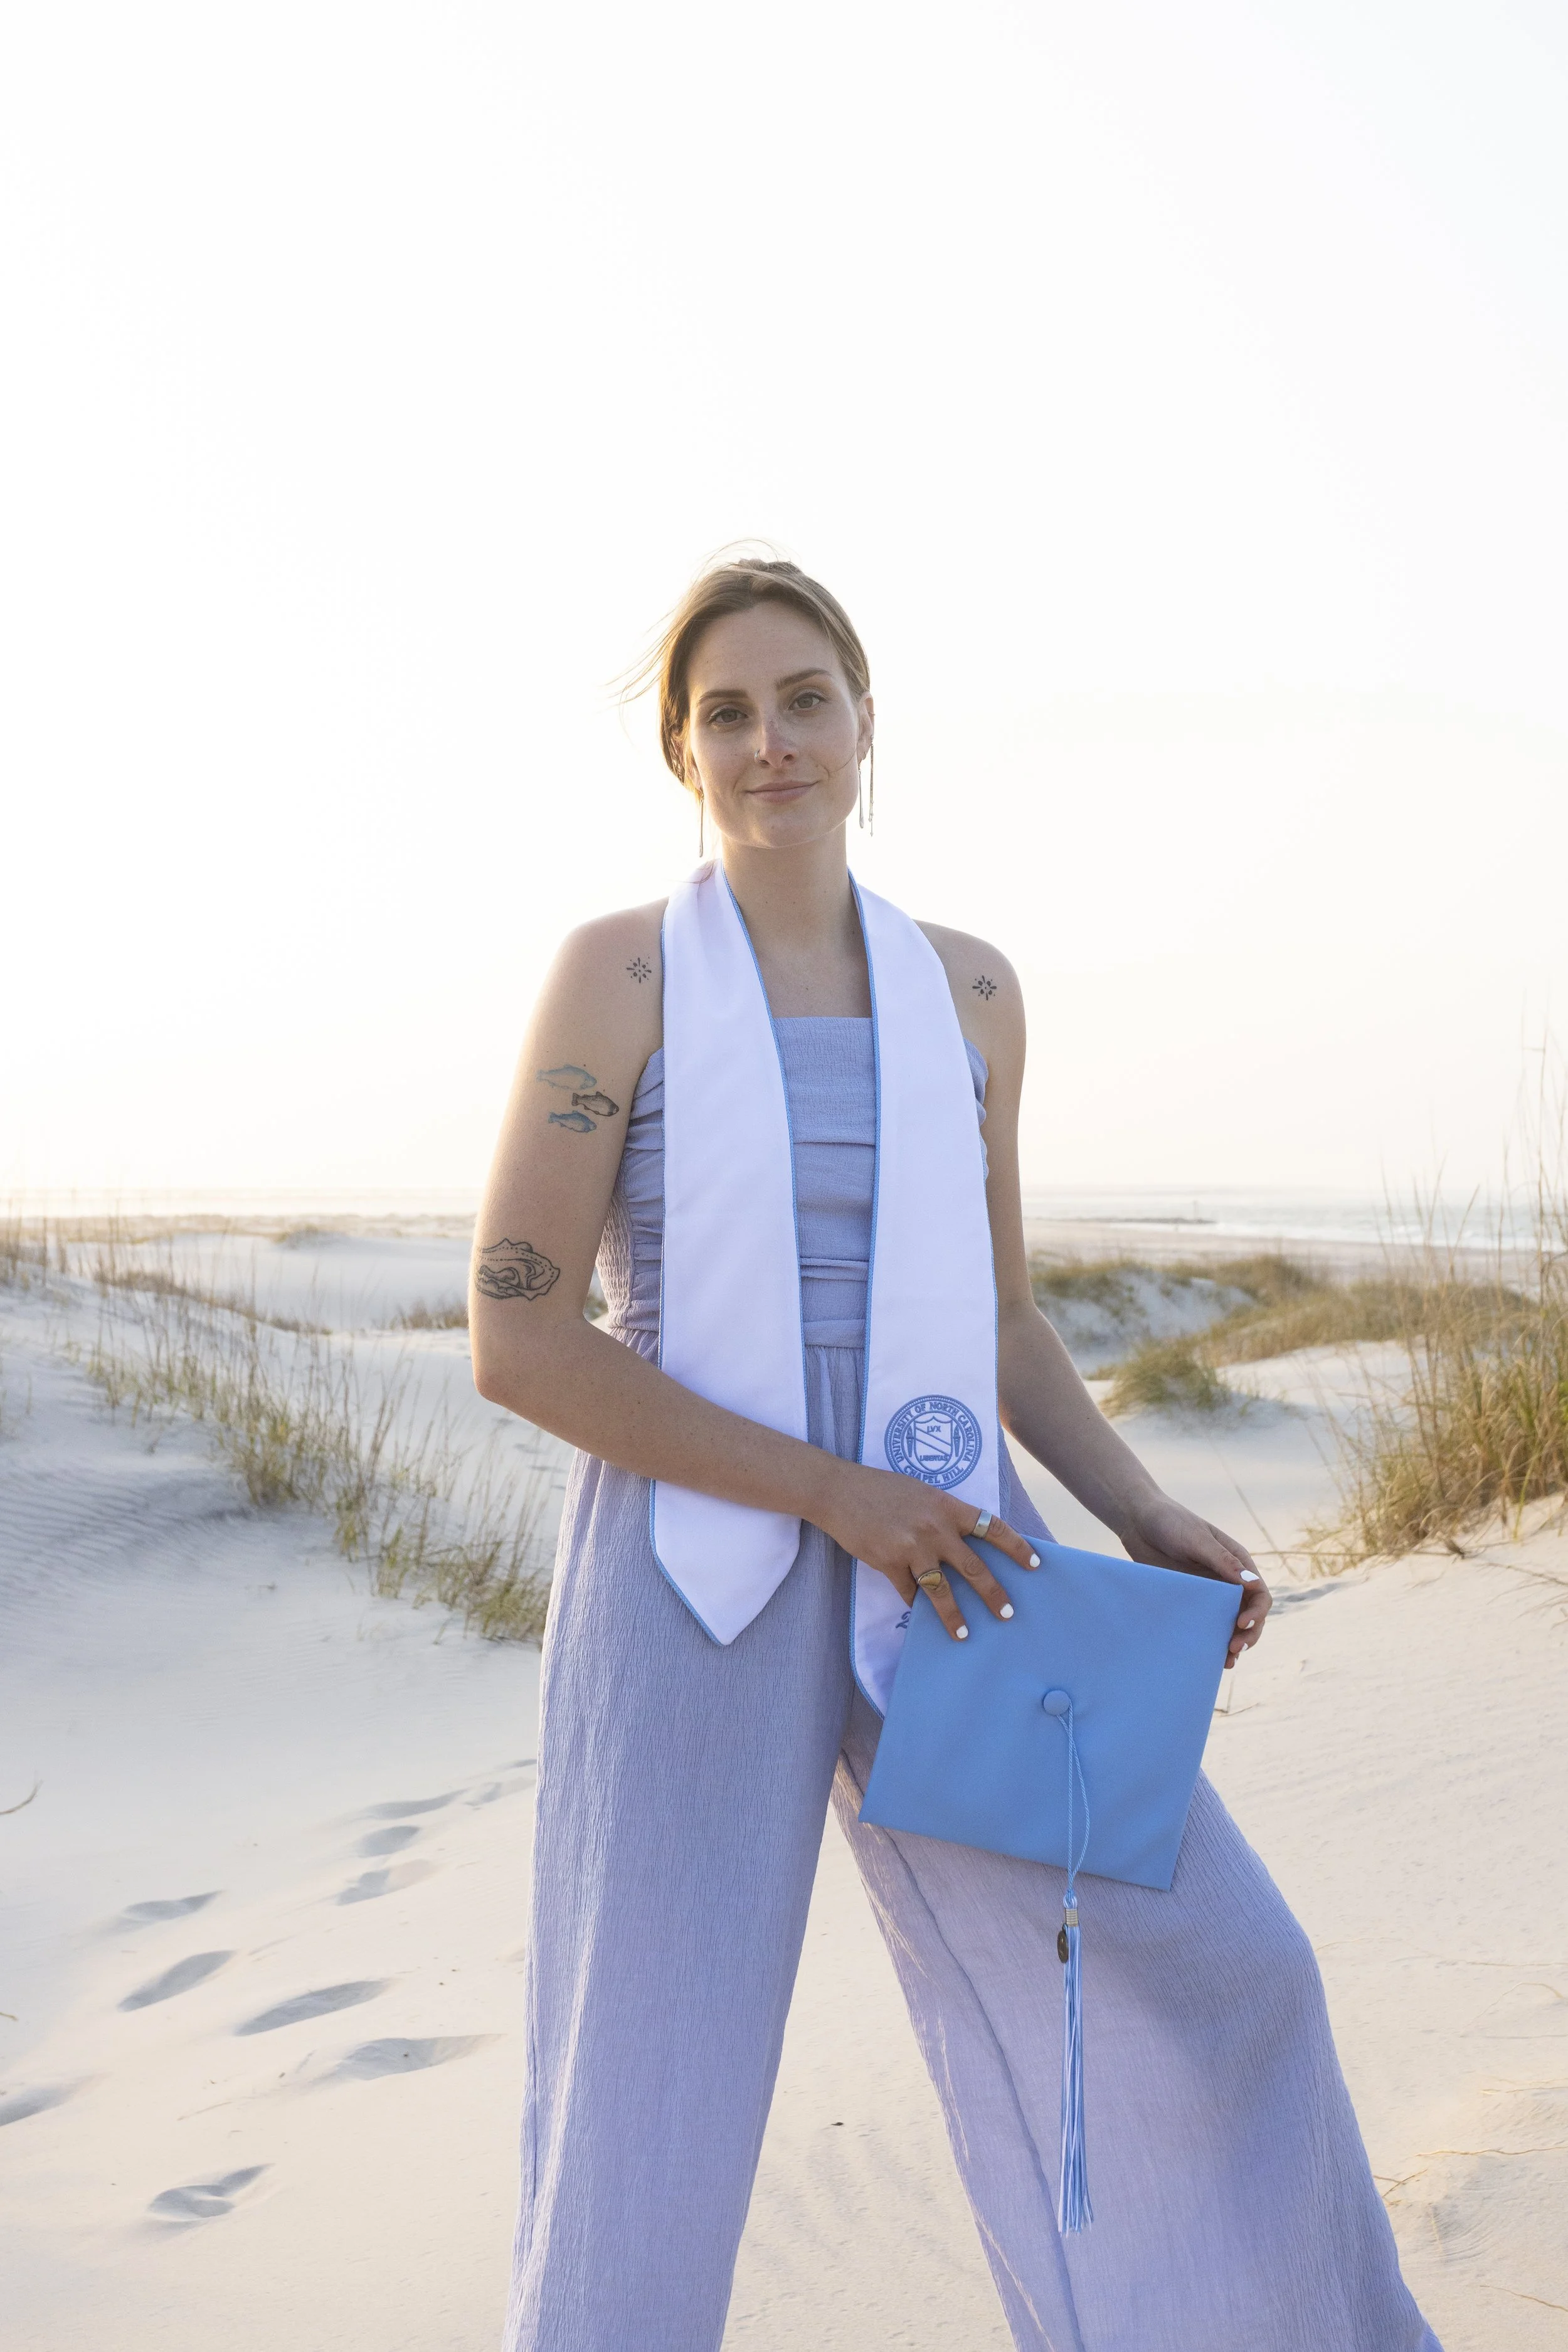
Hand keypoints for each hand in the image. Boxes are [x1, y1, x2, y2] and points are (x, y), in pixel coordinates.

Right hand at [817, 1462, 1039, 1642]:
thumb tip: (968, 1540)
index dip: (1017, 1547)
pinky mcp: (888, 1563)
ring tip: (964, 1634)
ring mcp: (911, 1547)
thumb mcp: (922, 1493)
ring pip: (941, 1590)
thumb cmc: (882, 1489)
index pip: (992, 1528)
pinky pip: (909, 1592)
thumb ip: (944, 1515)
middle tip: (1008, 1614)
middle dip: (994, 1594)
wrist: (839, 1491)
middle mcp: (935, 1528)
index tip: (1034, 1564)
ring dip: (955, 1616)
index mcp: (947, 1506)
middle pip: (974, 1567)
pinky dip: (916, 1603)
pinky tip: (921, 1613)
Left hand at [1116, 1492, 1270, 1667]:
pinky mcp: (1189, 1601)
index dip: (1257, 1613)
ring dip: (1233, 1642)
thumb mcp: (1197, 1539)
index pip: (1259, 1594)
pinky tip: (1209, 1656)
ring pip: (1229, 1624)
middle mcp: (1227, 1581)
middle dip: (1248, 1634)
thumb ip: (1223, 1561)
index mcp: (1237, 1563)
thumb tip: (1253, 1583)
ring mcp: (1209, 1593)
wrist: (1137, 1522)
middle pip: (1249, 1614)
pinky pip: (1205, 1624)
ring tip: (1227, 1661)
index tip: (1241, 1624)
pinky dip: (1210, 1640)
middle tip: (1234, 1649)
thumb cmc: (1170, 1522)